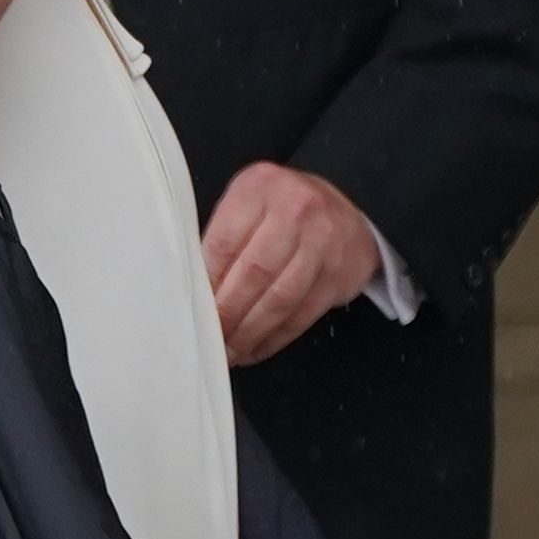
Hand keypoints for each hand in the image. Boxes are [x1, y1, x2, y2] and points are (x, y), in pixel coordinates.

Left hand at [202, 162, 387, 368]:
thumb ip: (223, 237)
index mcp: (259, 187)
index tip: (192, 308)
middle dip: (227, 313)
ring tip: (230, 351)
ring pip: (280, 298)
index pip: (224, 242)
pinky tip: (256, 348)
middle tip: (210, 337)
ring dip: (250, 332)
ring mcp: (323, 242)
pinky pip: (302, 314)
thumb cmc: (282, 209)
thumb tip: (194, 290)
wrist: (346, 208)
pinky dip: (276, 337)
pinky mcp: (340, 274)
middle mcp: (295, 210)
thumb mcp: (249, 202)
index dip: (206, 282)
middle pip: (254, 272)